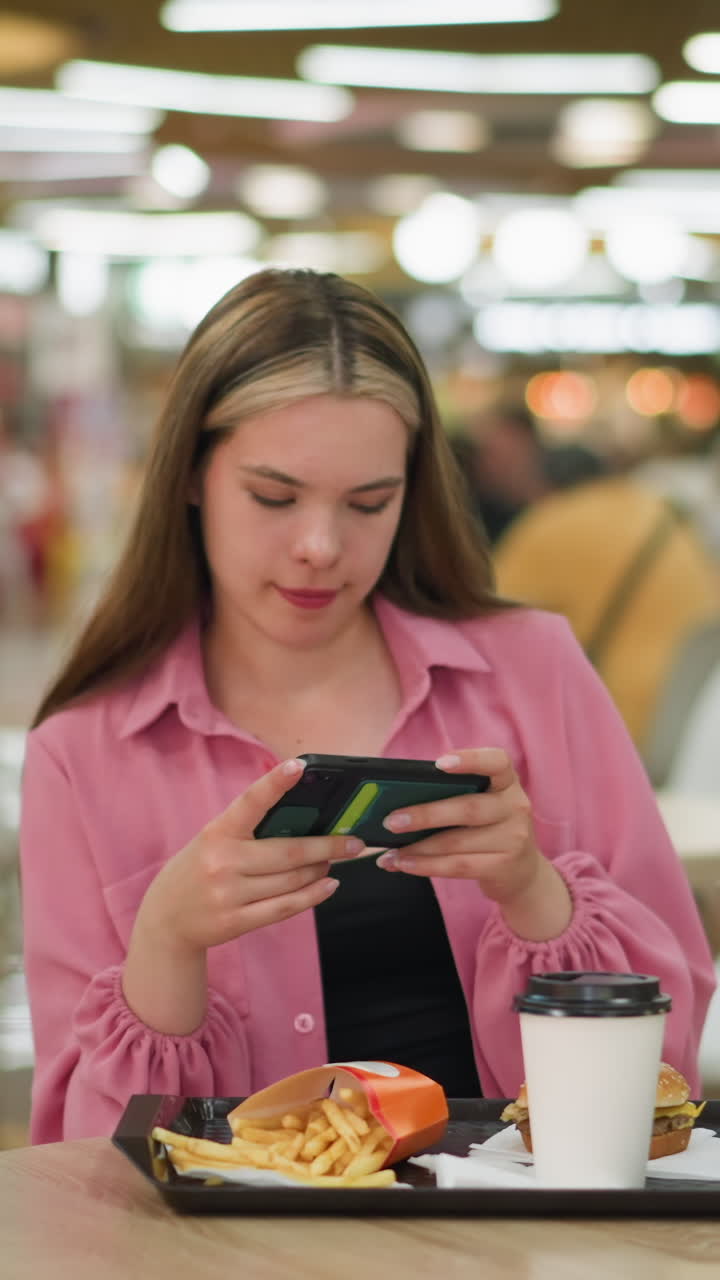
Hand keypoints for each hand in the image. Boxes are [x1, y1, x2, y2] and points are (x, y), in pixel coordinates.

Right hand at [136, 758, 362, 953]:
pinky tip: (329, 885)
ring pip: (292, 880)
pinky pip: (286, 907)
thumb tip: (303, 820)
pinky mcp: (237, 921)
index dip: (275, 783)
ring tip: (336, 861)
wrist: (166, 920)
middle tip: (354, 841)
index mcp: (217, 833)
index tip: (300, 766)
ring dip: (321, 869)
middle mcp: (223, 862)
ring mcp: (230, 894)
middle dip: (328, 846)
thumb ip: (249, 830)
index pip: (250, 802)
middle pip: (289, 852)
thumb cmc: (197, 869)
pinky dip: (313, 895)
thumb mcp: (213, 840)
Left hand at [377, 748, 570, 937]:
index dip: (470, 760)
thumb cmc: (487, 828)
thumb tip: (396, 799)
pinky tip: (405, 864)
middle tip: (391, 820)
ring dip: (418, 848)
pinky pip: (458, 866)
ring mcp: (513, 838)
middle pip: (468, 808)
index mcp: (506, 781)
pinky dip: (426, 866)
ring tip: (390, 852)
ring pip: (457, 842)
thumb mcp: (482, 804)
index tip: (439, 764)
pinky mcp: (503, 866)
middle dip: (425, 815)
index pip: (496, 762)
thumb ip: (451, 794)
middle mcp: (515, 806)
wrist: (522, 872)